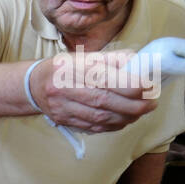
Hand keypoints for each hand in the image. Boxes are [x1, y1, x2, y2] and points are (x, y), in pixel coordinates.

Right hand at [37, 51, 157, 133]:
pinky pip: (93, 127)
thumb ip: (114, 59)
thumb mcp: (86, 56)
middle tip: (152, 103)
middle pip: (105, 101)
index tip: (149, 86)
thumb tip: (142, 63)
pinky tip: (123, 120)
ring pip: (100, 118)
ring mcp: (64, 107)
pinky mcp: (64, 120)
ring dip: (126, 117)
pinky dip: (113, 125)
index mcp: (74, 68)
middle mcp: (66, 88)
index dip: (131, 85)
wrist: (32, 85)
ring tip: (140, 111)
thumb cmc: (64, 68)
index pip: (106, 78)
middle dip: (134, 105)